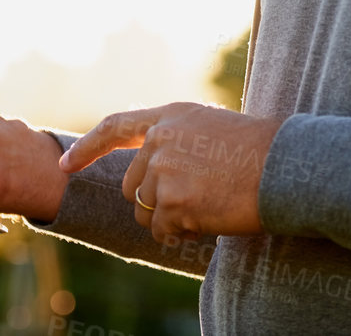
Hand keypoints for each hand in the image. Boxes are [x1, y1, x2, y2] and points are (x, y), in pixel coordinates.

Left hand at [58, 101, 283, 242]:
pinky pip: (163, 231)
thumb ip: (177, 141)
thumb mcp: (212, 129)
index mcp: (171, 116)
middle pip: (134, 185)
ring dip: (172, 218)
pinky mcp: (171, 201)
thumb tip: (149, 175)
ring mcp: (163, 170)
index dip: (88, 147)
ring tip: (209, 204)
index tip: (66, 165)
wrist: (285, 166)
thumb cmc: (259, 150)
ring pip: (147, 212)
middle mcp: (160, 140)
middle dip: (155, 201)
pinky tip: (210, 218)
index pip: (116, 127)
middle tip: (194, 201)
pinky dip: (182, 233)